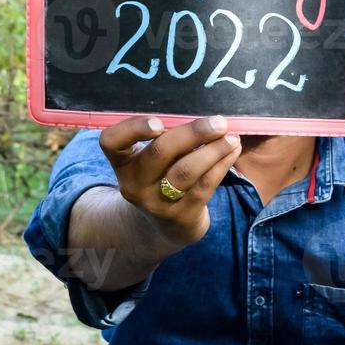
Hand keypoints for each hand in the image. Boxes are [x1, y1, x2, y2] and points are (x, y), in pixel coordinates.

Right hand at [99, 115, 241, 247]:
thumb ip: (167, 140)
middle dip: (193, 133)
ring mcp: (157, 203)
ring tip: (231, 138)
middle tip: (218, 122)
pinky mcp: (182, 215)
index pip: (111, 142)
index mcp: (123, 163)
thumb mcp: (151, 162)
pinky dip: (221, 165)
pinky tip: (233, 151)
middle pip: (160, 152)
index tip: (159, 123)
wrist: (166, 228)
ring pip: (186, 171)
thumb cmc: (162, 179)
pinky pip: (204, 186)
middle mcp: (134, 184)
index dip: (132, 129)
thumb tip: (205, 117)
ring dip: (214, 151)